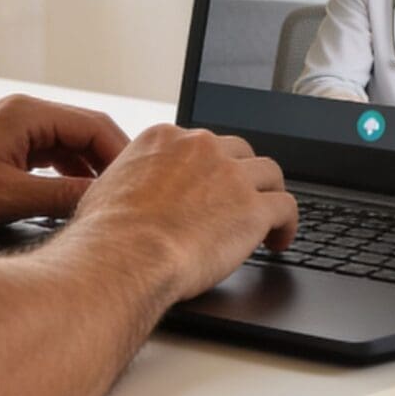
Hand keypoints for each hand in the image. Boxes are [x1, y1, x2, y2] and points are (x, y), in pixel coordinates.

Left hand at [0, 95, 129, 229]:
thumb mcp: (8, 196)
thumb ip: (60, 198)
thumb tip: (101, 204)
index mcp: (29, 115)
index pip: (96, 126)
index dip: (123, 156)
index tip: (139, 183)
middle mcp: (24, 115)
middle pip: (85, 134)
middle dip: (109, 164)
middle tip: (130, 195)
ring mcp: (12, 130)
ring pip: (67, 147)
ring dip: (87, 172)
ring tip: (105, 202)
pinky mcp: (2, 147)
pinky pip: (47, 157)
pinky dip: (64, 177)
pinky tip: (70, 201)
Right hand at [64, 125, 298, 302]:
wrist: (126, 256)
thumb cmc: (107, 234)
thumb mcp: (106, 190)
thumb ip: (129, 181)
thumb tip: (129, 195)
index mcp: (165, 139)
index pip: (200, 144)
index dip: (210, 168)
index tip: (211, 187)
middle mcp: (202, 148)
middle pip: (239, 152)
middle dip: (242, 176)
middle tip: (241, 201)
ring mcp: (231, 176)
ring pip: (269, 173)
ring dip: (269, 194)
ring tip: (269, 220)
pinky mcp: (253, 209)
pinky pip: (287, 207)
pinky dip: (288, 224)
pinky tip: (280, 241)